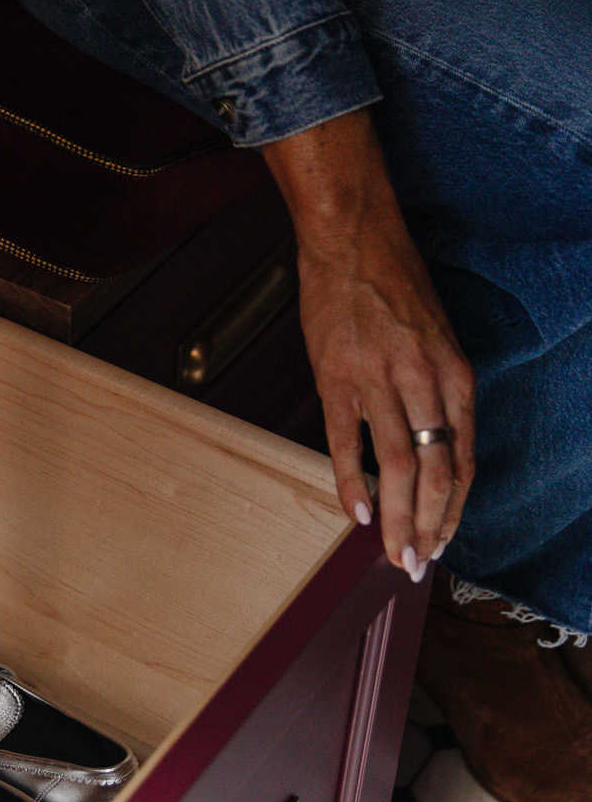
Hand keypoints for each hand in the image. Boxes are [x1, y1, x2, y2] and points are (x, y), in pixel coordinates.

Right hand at [261, 109, 474, 574]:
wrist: (352, 237)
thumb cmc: (394, 282)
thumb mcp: (436, 336)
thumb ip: (436, 391)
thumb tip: (429, 447)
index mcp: (455, 373)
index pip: (464, 460)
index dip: (454, 509)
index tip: (444, 541)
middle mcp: (424, 381)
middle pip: (435, 473)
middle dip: (428, 527)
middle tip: (416, 564)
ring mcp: (379, 381)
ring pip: (397, 466)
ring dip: (396, 517)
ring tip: (391, 553)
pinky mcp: (336, 377)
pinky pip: (346, 441)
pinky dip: (352, 482)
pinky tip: (355, 512)